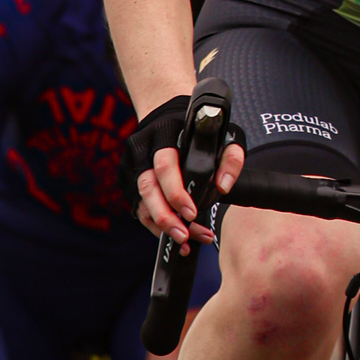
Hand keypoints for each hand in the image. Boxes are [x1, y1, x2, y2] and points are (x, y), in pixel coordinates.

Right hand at [136, 128, 247, 245]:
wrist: (166, 118)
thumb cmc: (197, 129)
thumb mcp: (222, 134)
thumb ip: (230, 157)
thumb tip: (223, 186)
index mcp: (164, 137)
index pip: (165, 167)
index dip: (176, 192)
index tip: (192, 212)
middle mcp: (143, 153)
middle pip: (147, 189)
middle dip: (165, 217)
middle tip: (184, 235)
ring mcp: (132, 169)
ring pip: (141, 204)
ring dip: (163, 227)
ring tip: (185, 241)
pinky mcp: (129, 184)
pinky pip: (140, 211)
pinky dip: (157, 228)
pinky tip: (176, 238)